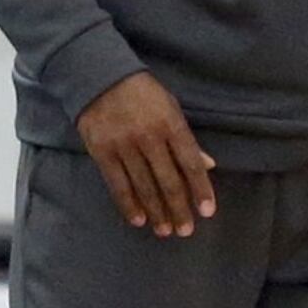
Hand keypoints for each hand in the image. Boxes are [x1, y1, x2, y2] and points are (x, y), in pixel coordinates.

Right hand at [76, 72, 216, 236]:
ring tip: (165, 231)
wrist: (99, 76)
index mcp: (171, 123)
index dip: (201, 189)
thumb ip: (187, 139)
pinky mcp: (102, 152)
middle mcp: (149, 137)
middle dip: (179, 209)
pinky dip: (129, 205)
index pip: (190, 162)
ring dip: (157, 212)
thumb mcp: (171, 107)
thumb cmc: (142, 93)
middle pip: (168, 180)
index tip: (208, 211)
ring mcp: (124, 145)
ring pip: (144, 186)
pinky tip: (139, 220)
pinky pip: (118, 185)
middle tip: (186, 231)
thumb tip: (208, 165)